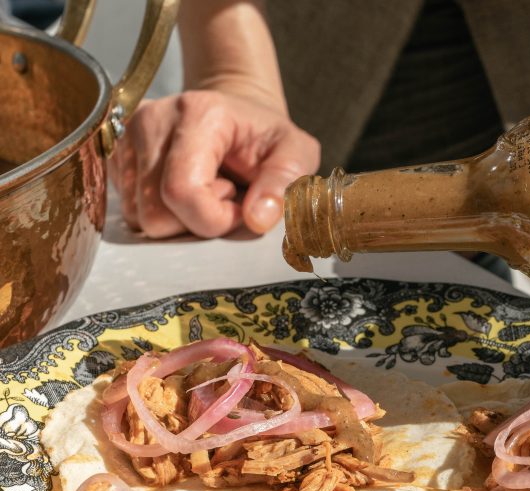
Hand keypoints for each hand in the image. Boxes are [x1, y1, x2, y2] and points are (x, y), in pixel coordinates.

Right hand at [111, 90, 319, 238]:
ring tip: (206, 189)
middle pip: (156, 216)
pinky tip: (186, 190)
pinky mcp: (115, 158)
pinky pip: (131, 212)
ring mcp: (126, 140)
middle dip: (195, 220)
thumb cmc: (266, 136)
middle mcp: (150, 122)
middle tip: (224, 194)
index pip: (182, 192)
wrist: (236, 114)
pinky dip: (163, 212)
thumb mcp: (295, 153)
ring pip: (140, 219)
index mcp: (197, 115)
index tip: (240, 206)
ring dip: (179, 218)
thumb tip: (257, 219)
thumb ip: (283, 183)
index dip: (214, 218)